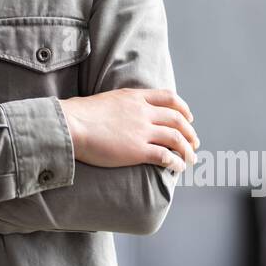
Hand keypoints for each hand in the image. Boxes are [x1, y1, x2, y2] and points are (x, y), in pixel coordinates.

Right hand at [60, 87, 198, 170]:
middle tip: (194, 142)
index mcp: (134, 97)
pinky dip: (176, 162)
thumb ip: (119, 105)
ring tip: (192, 159)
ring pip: (176, 138)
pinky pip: (165, 156)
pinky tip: (178, 168)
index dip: (183, 108)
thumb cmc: (78, 115)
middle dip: (189, 132)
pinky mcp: (137, 150)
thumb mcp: (105, 100)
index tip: (188, 117)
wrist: (70, 125)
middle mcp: (142, 112)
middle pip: (177, 119)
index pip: (168, 98)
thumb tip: (119, 113)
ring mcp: (141, 131)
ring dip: (187, 149)